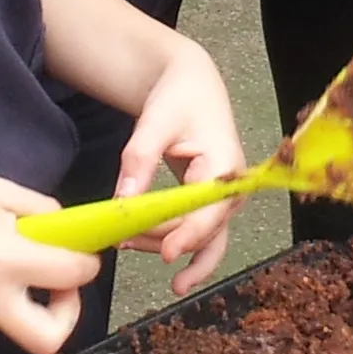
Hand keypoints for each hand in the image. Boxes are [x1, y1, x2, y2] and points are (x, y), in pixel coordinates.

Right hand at [0, 158, 96, 353]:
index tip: (84, 257)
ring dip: (16, 297)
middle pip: (48, 339)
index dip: (87, 265)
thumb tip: (68, 232)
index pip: (70, 276)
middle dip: (66, 316)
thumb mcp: (2, 192)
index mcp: (5, 260)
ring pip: (9, 321)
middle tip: (60, 289)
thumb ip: (43, 214)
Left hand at [112, 37, 244, 292]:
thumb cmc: (179, 97)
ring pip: (202, 241)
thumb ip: (140, 159)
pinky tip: (167, 267)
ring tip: (127, 245)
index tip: (166, 254)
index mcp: (225, 167)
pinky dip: (183, 249)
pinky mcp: (210, 205)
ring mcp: (222, 200)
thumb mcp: (155, 121)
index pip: (209, 213)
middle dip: (163, 241)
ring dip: (167, 247)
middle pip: (202, 232)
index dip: (189, 236)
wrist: (191, 86)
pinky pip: (202, 236)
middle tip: (121, 240)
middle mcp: (231, 190)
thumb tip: (124, 201)